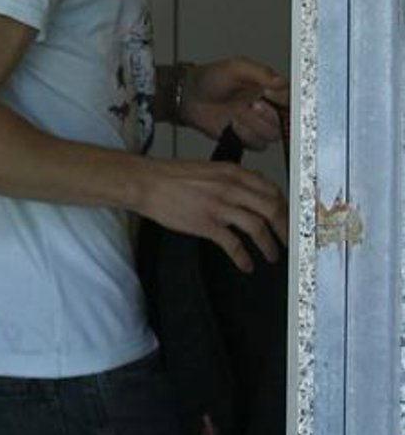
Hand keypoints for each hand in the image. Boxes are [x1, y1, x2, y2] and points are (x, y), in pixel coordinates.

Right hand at [136, 151, 285, 271]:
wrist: (146, 182)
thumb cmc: (172, 176)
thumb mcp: (208, 169)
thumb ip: (231, 179)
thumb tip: (250, 194)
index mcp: (232, 172)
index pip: (272, 189)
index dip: (285, 207)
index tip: (288, 219)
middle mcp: (230, 187)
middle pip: (272, 208)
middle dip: (285, 229)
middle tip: (288, 241)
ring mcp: (219, 206)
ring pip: (258, 228)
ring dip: (269, 245)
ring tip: (272, 256)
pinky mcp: (206, 224)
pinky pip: (233, 244)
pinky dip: (243, 258)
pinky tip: (246, 265)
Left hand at [178, 57, 287, 150]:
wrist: (189, 98)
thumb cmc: (210, 79)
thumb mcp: (235, 68)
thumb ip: (260, 72)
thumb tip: (281, 81)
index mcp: (268, 88)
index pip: (291, 99)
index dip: (285, 102)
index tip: (272, 98)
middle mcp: (266, 107)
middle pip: (284, 120)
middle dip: (267, 114)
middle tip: (251, 104)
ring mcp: (257, 124)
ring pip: (272, 135)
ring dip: (254, 125)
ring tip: (238, 113)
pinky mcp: (247, 138)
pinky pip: (257, 144)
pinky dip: (245, 135)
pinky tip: (232, 125)